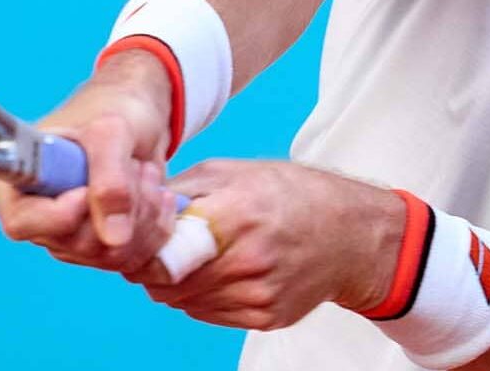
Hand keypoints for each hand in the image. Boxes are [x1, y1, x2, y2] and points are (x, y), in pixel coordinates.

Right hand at [0, 49, 176, 273]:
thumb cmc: (113, 109)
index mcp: (22, 180)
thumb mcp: (112, 131)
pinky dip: (156, 226)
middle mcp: (42, 216)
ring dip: (143, 213)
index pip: (22, 223)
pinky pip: (135, 258)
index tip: (88, 190)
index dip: (59, 216)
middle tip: (133, 166)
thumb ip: (109, 178)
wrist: (139, 115)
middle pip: (75, 245)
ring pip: (110, 254)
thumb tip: (113, 239)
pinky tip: (157, 194)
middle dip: (118, 207)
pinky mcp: (106, 245)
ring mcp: (73, 236)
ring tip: (145, 173)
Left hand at [139, 160, 405, 329]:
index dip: (139, 247)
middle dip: (152, 266)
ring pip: (183, 301)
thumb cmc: (293, 194)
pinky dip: (200, 296)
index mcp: (238, 213)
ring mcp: (257, 294)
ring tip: (193, 257)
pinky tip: (217, 272)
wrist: (352, 235)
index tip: (138, 238)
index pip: (161, 250)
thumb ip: (183, 191)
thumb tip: (136, 207)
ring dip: (175, 282)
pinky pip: (207, 314)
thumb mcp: (236, 171)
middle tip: (159, 247)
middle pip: (166, 282)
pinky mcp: (264, 317)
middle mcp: (248, 259)